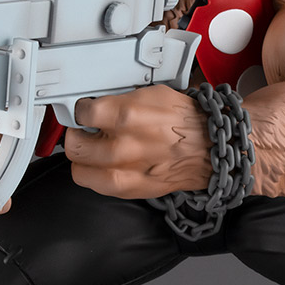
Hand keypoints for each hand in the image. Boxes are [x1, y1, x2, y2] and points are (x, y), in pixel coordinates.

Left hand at [64, 85, 211, 197]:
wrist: (210, 149)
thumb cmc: (185, 122)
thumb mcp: (152, 95)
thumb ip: (119, 100)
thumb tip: (97, 103)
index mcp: (128, 116)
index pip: (80, 112)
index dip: (81, 110)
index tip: (85, 111)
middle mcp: (123, 147)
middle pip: (74, 144)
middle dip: (77, 135)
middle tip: (85, 131)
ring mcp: (125, 172)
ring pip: (79, 170)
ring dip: (84, 159)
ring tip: (94, 150)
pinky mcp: (129, 190)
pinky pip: (96, 185)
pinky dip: (96, 175)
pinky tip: (107, 165)